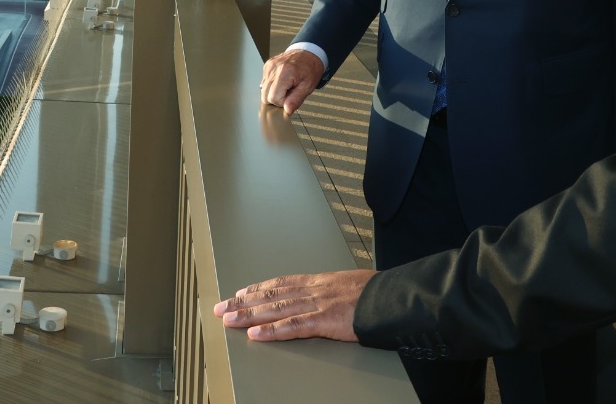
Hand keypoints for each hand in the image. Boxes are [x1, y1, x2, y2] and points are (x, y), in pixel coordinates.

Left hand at [214, 270, 375, 341]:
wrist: (395, 296)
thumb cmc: (379, 293)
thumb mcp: (351, 286)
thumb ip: (333, 292)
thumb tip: (327, 298)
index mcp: (320, 281)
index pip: (282, 283)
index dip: (258, 288)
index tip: (240, 292)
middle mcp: (314, 289)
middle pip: (271, 295)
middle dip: (243, 301)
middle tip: (221, 307)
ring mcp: (318, 303)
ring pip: (276, 309)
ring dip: (249, 315)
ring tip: (229, 319)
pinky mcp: (325, 320)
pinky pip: (293, 326)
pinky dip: (272, 331)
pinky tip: (256, 334)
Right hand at [261, 47, 323, 113]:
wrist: (308, 53)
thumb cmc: (310, 68)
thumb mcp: (308, 86)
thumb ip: (296, 100)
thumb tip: (286, 110)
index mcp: (284, 72)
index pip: (273, 98)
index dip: (282, 102)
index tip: (291, 96)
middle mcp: (273, 68)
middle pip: (265, 96)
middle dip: (277, 98)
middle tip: (289, 91)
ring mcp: (268, 66)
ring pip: (263, 90)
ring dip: (274, 92)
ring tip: (286, 86)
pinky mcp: (266, 66)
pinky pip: (264, 83)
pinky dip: (272, 85)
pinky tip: (282, 81)